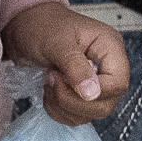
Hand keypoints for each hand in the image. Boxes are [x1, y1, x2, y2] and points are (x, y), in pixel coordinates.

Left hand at [4, 2, 129, 124]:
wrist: (24, 26)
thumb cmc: (41, 25)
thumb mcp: (56, 42)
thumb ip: (74, 67)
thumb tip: (91, 93)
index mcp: (109, 47)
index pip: (117, 83)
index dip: (94, 91)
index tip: (65, 80)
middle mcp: (106, 67)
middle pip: (106, 104)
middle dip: (74, 101)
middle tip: (53, 79)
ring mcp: (94, 82)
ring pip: (90, 113)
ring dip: (63, 106)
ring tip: (49, 81)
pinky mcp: (80, 93)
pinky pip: (76, 115)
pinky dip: (59, 110)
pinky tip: (49, 91)